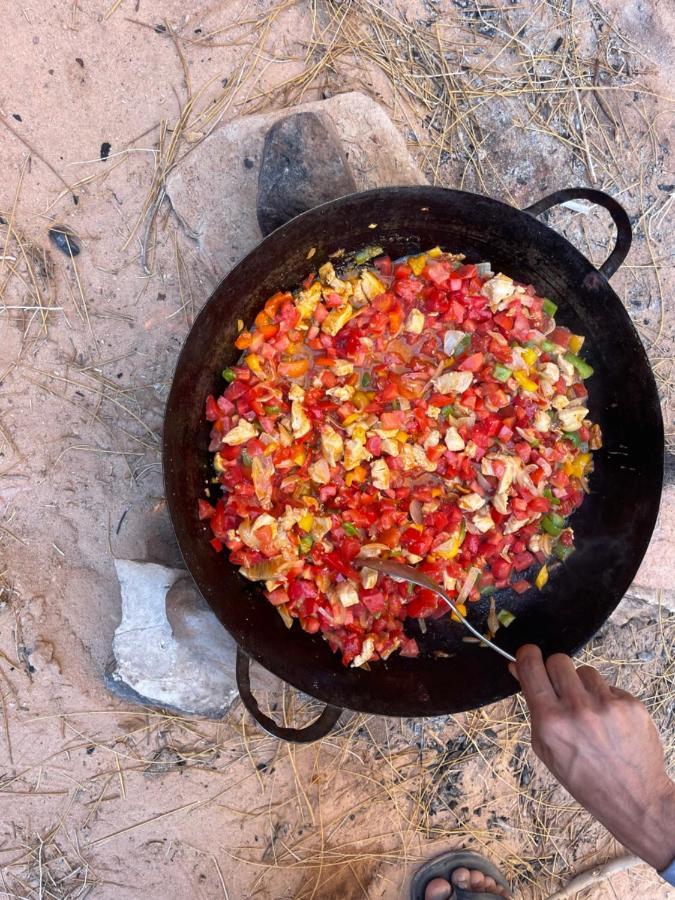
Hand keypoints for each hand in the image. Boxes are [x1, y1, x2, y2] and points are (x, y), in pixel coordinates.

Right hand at [511, 645, 674, 870]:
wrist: (633, 798)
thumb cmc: (583, 778)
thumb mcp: (545, 747)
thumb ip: (533, 707)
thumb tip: (517, 668)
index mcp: (550, 721)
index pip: (531, 667)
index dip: (527, 655)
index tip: (529, 654)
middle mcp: (578, 709)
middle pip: (559, 660)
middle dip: (556, 671)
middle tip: (561, 689)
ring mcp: (607, 705)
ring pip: (586, 671)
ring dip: (584, 686)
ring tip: (590, 713)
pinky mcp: (631, 705)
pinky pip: (610, 687)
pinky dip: (607, 699)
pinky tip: (610, 722)